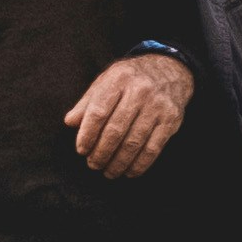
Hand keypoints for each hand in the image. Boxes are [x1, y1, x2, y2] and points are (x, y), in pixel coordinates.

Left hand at [68, 52, 193, 179]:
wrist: (169, 69)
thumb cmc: (129, 80)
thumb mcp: (106, 81)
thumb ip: (87, 102)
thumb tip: (70, 122)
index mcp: (119, 79)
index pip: (98, 112)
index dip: (87, 135)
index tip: (81, 150)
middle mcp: (140, 90)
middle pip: (116, 131)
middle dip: (101, 153)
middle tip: (93, 164)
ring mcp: (158, 105)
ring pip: (134, 143)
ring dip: (118, 163)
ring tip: (108, 171)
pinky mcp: (171, 119)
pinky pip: (153, 148)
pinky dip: (139, 165)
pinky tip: (129, 172)